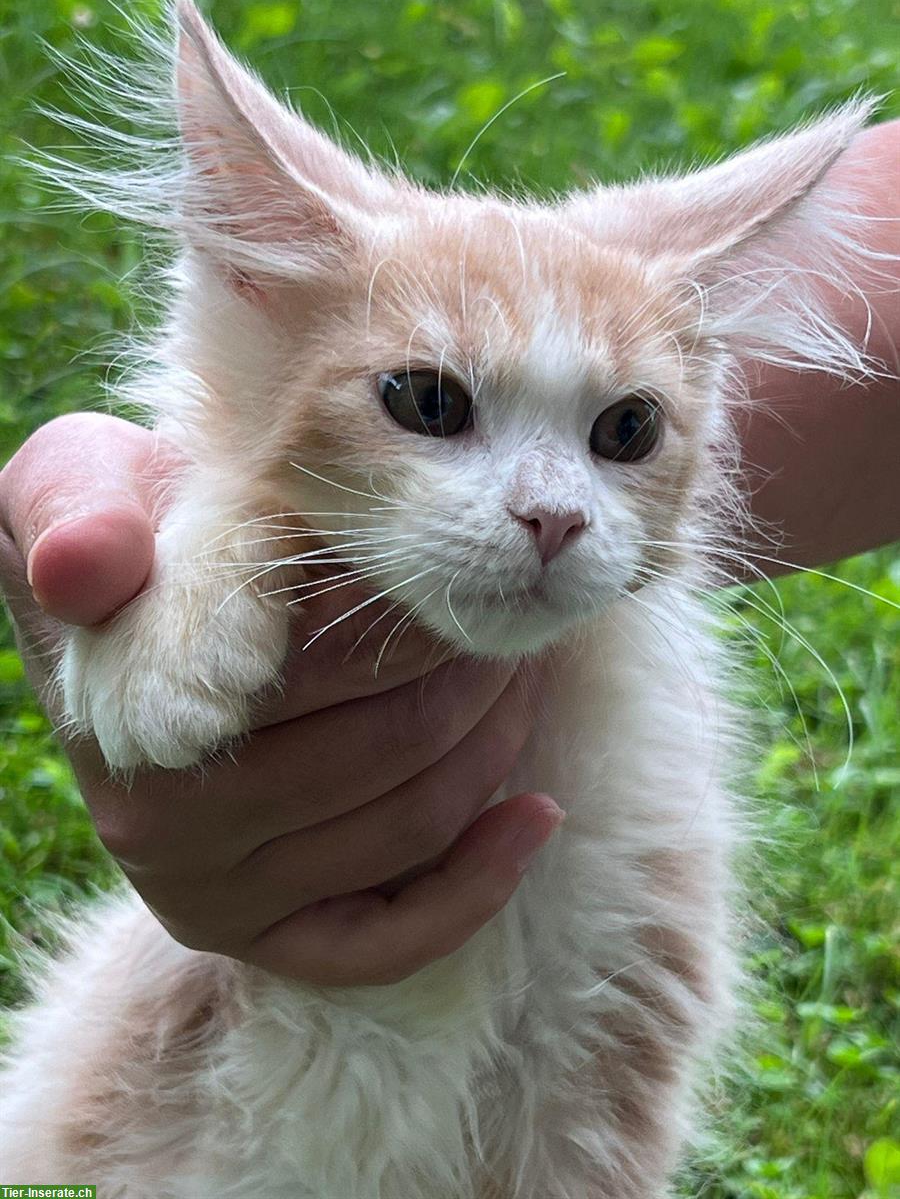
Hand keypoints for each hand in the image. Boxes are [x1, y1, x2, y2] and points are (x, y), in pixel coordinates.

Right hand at [0, 413, 561, 985]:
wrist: (127, 633)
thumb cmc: (136, 541)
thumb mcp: (79, 485)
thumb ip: (77, 505)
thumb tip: (91, 567)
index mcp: (133, 714)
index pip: (319, 667)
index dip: (409, 615)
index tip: (456, 564)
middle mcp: (162, 828)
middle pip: (388, 748)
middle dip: (475, 672)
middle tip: (509, 615)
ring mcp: (212, 898)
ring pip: (410, 824)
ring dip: (494, 743)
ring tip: (522, 672)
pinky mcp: (267, 942)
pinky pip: (390, 941)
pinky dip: (479, 882)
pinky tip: (536, 815)